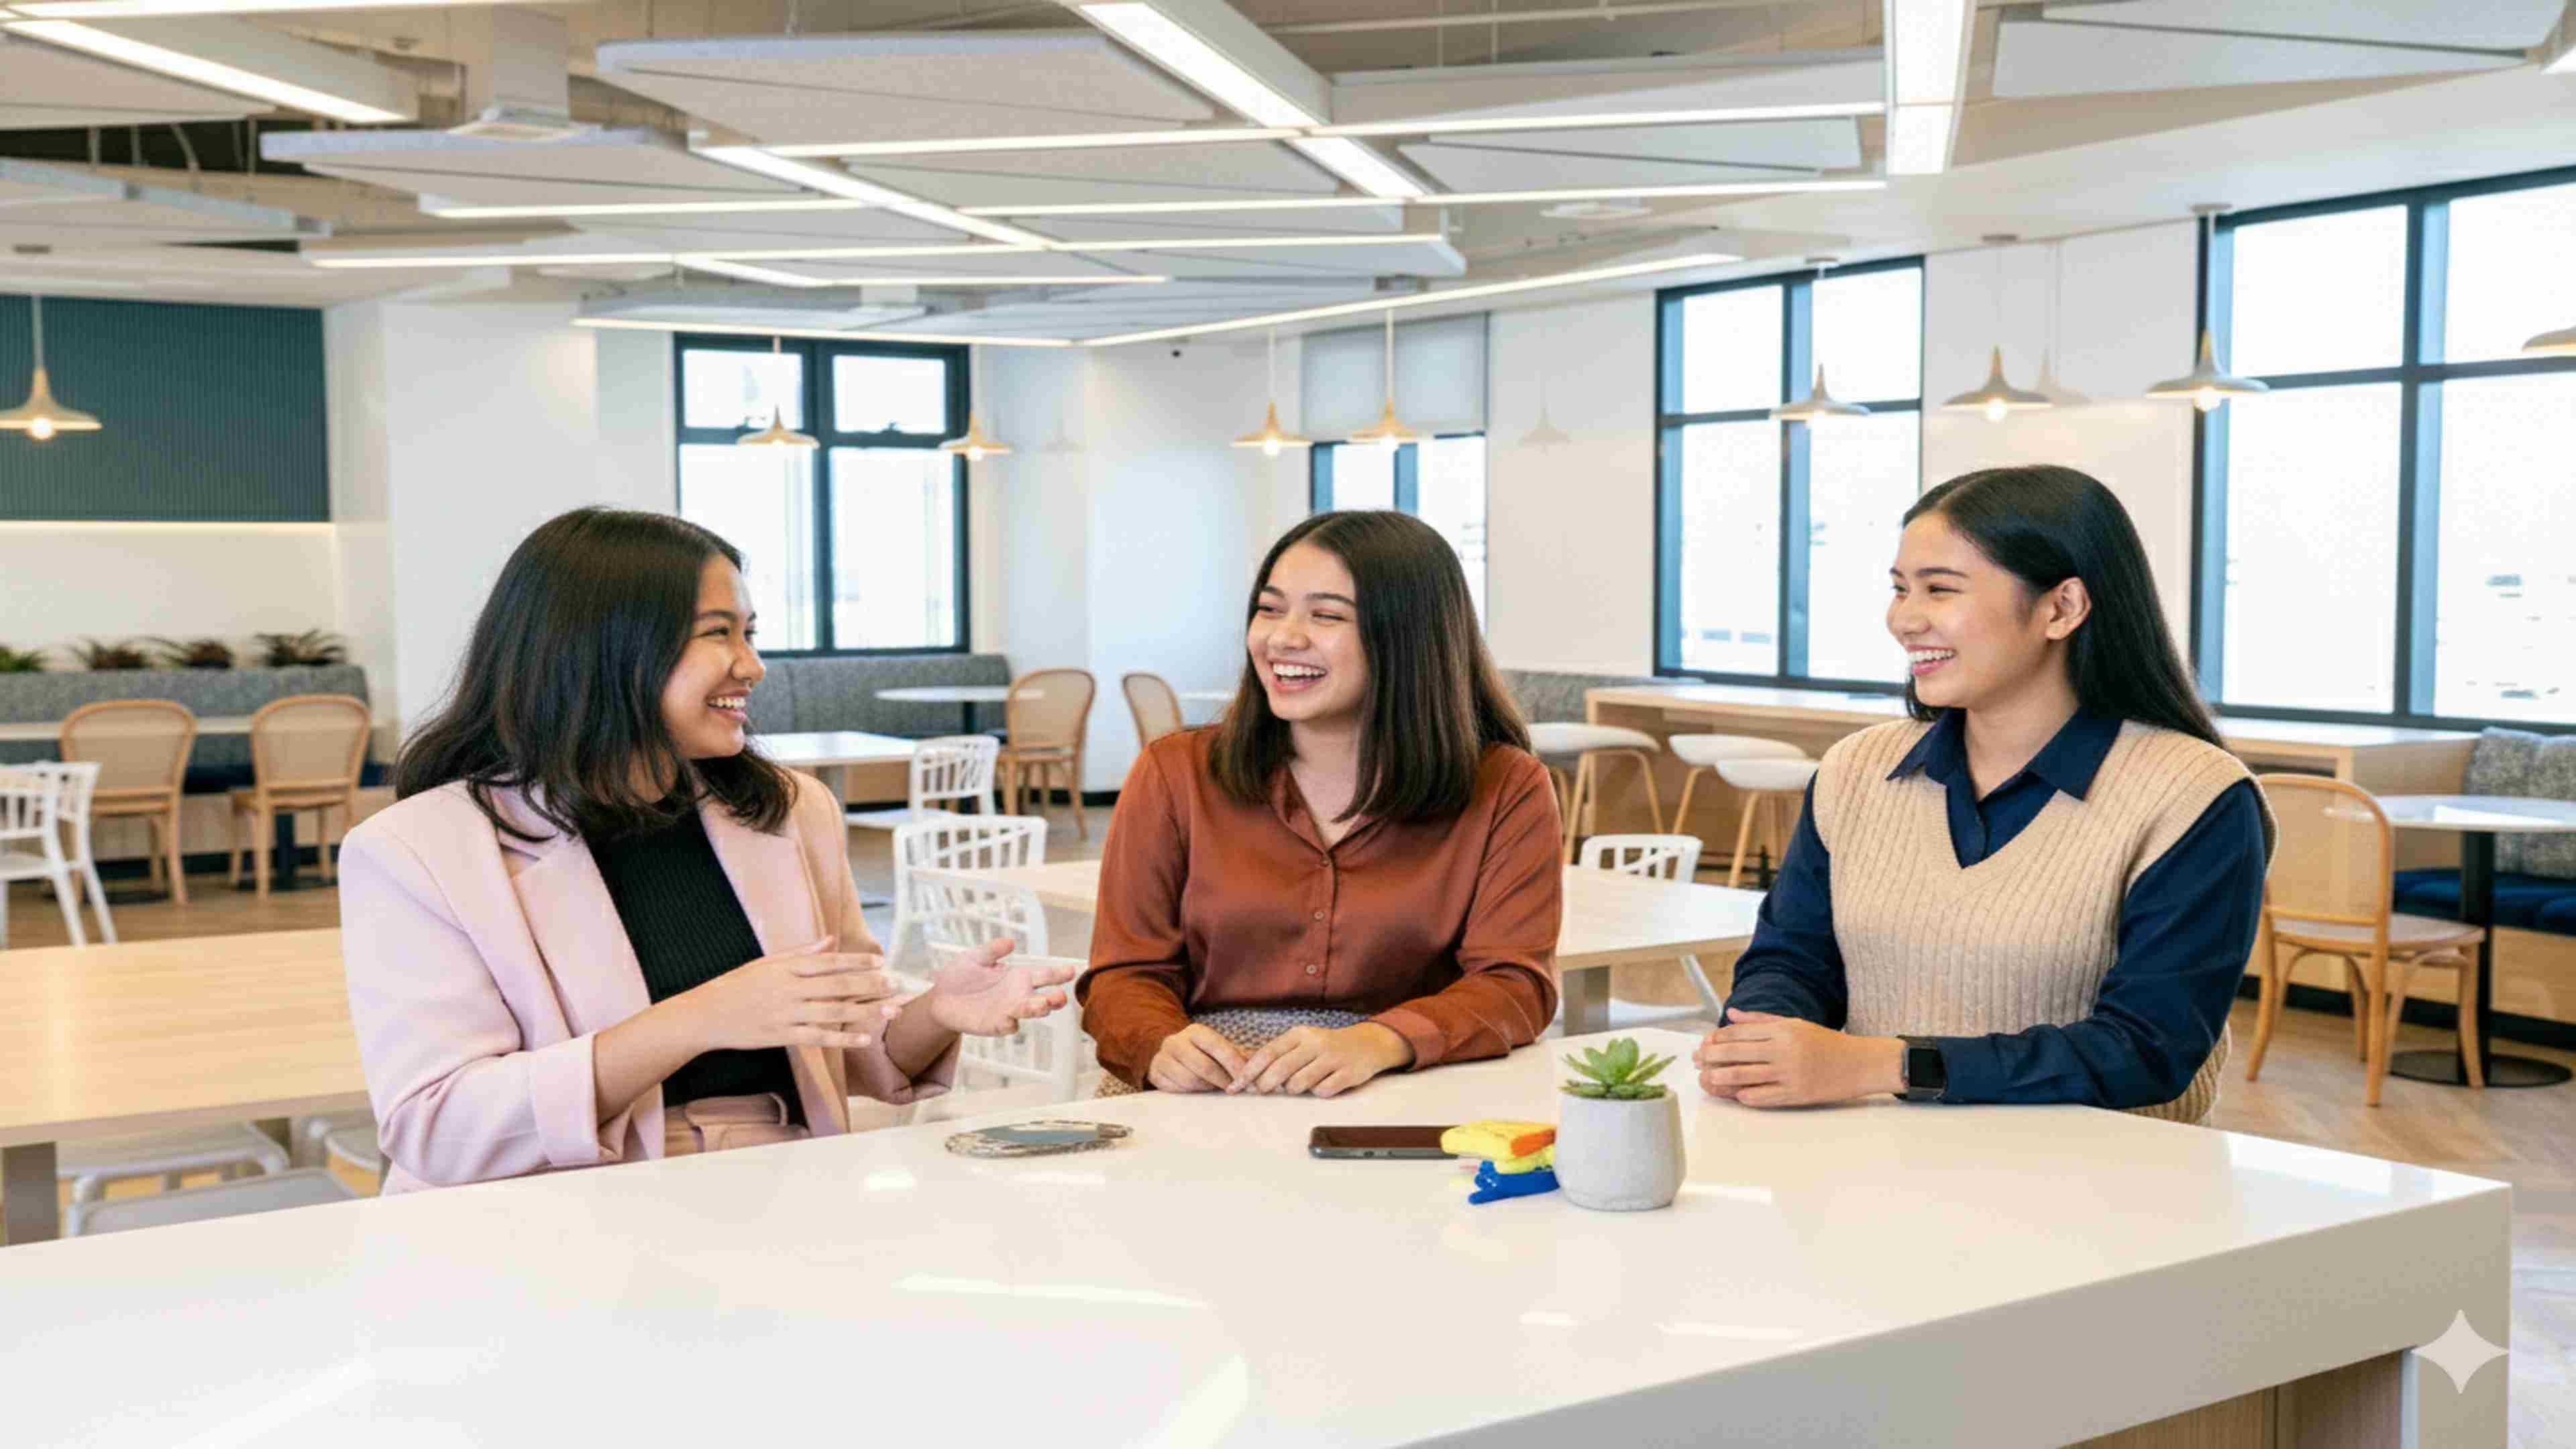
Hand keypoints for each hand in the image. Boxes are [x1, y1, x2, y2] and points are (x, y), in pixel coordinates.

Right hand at [677, 936, 901, 1051]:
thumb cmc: (738, 984)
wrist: (706, 1014)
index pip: (829, 962)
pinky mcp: (782, 1036)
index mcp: (786, 967)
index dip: (857, 962)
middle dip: (870, 985)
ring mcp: (786, 1014)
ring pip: (834, 1012)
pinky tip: (864, 1038)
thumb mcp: (767, 962)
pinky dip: (842, 1038)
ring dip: (866, 1010)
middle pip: (837, 986)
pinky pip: (818, 1037)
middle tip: (896, 984)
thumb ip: (802, 953)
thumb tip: (831, 941)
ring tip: (892, 1010)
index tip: (881, 962)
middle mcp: (789, 989)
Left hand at [923, 938, 1079, 1036]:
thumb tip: (1010, 942)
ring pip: (1029, 1013)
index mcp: (1019, 976)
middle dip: (1055, 999)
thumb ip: (992, 950)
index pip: (1044, 975)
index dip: (1058, 973)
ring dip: (1036, 1010)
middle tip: (1060, 997)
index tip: (1071, 970)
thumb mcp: (975, 957)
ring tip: (1040, 1006)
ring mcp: (1009, 1011)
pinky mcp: (994, 1025)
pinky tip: (1010, 1020)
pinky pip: (1006, 1026)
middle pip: (1044, 998)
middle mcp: (1019, 995)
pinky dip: (1009, 1024)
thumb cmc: (961, 976)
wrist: (940, 998)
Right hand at [1148, 1023, 1248, 1093]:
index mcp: (1195, 1032)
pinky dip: (1191, 1093)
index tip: (1246, 1079)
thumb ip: (1239, 1056)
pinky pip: (1176, 1089)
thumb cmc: (1202, 1054)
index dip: (1234, 1064)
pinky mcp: (1155, 1074)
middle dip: (1223, 1080)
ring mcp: (1163, 1058)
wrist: (1171, 1054)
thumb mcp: (1219, 1049)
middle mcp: (1176, 1041)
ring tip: (1216, 1088)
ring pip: (1189, 1080)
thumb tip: (1261, 1067)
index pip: (1218, 1046)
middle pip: (1204, 1067)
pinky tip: (1199, 1091)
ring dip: (1207, 1088)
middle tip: (1234, 1089)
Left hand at [1229, 1023, 1412, 1098]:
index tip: (1235, 1086)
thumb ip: (1280, 1055)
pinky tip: (1322, 1085)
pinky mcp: (1348, 1073)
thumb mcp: (1303, 1042)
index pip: (1267, 1053)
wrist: (1367, 1044)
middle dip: (1266, 1085)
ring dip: (1293, 1090)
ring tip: (1299, 1086)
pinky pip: (1322, 1091)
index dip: (1249, 1071)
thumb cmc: (1326, 1047)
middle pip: (1280, 1070)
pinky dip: (1318, 1093)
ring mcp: (1333, 1058)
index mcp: (1299, 1034)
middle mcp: (1315, 1044)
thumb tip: (1250, 1077)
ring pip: (1299, 1084)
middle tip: (1264, 1091)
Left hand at [1694, 1009, 1903, 1107]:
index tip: (1704, 1043)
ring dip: (1722, 1078)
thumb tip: (1732, 1015)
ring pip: (1746, 1075)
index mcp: (1782, 1030)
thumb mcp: (1794, 1024)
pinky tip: (1736, 1095)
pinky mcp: (1797, 1094)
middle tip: (1697, 1061)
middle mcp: (1784, 1050)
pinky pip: (1765, 1096)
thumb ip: (1761, 1020)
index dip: (1718, 1038)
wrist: (1859, 1063)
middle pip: (1737, 1053)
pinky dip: (1747, 1096)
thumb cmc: (1825, 1042)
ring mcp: (1790, 1073)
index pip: (1740, 1033)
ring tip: (1707, 1078)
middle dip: (1712, 1057)